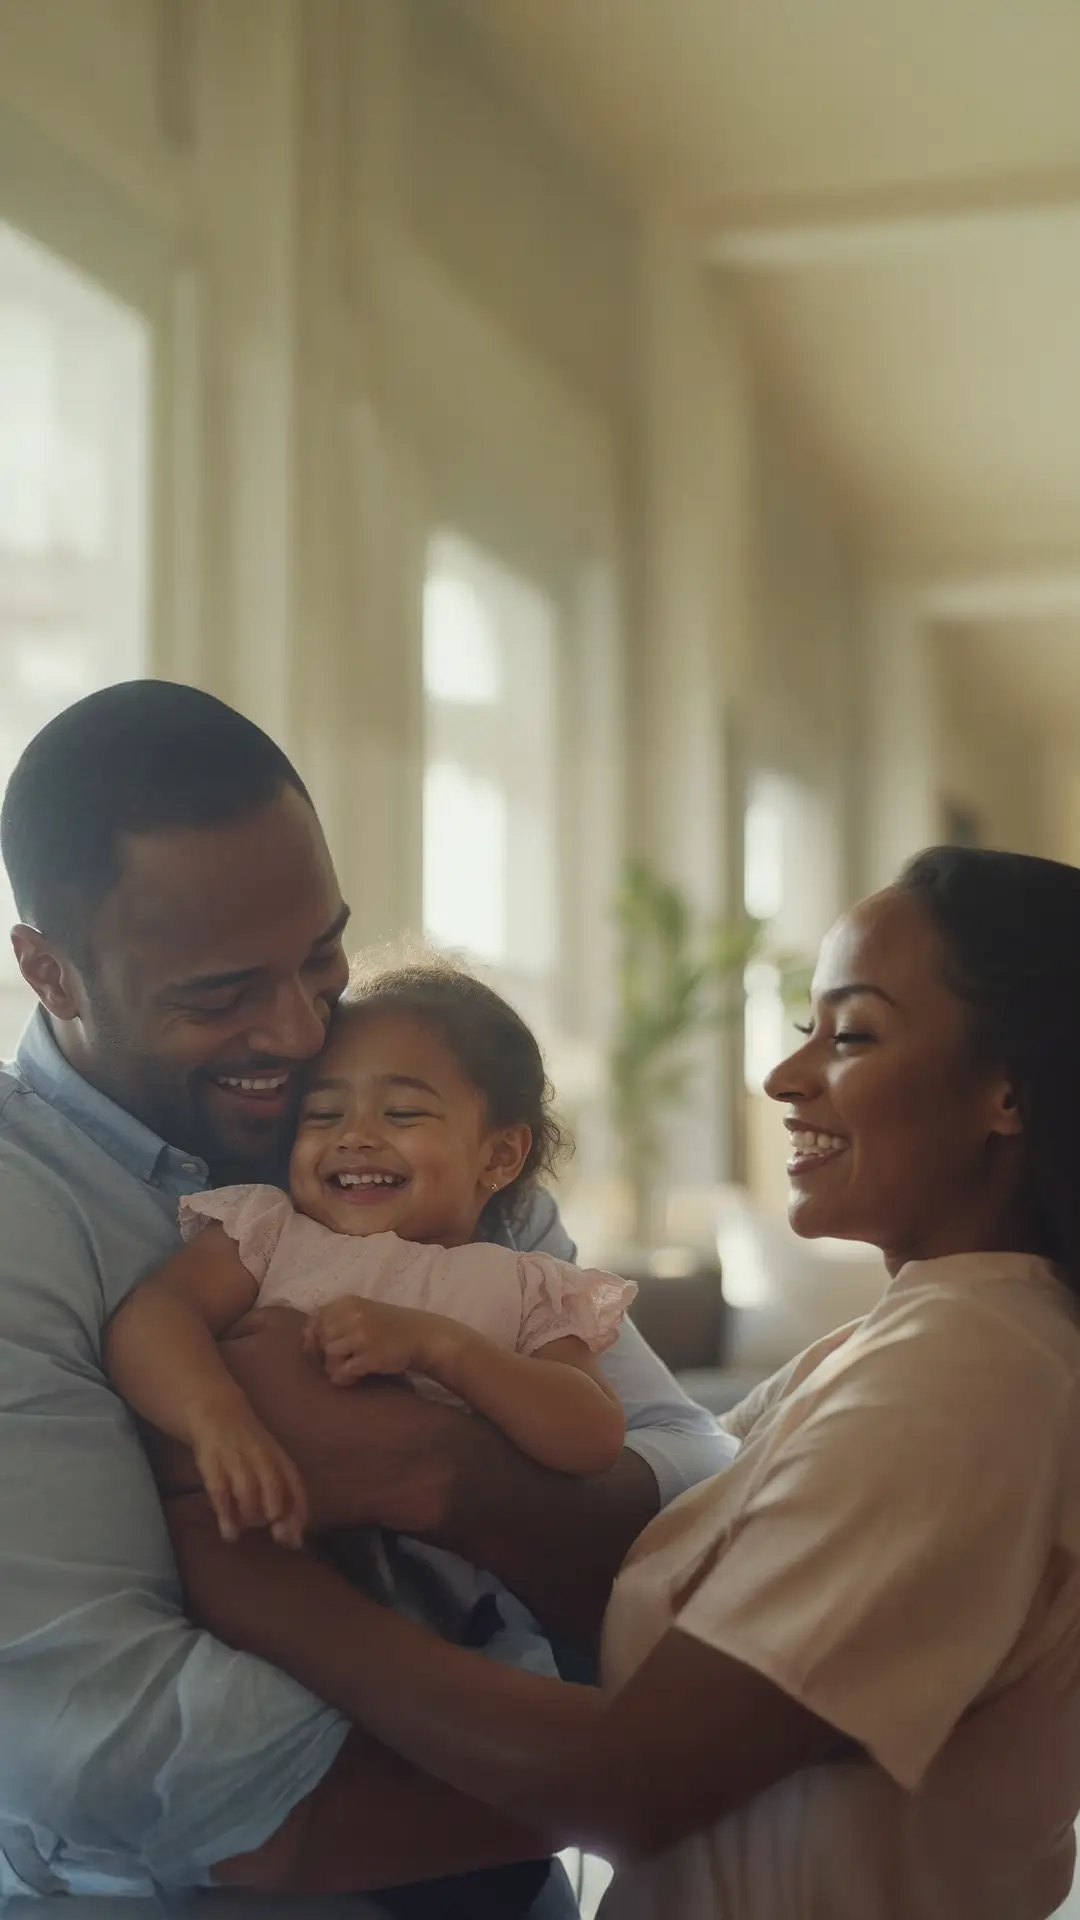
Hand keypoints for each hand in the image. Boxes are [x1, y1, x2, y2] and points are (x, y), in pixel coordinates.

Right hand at [191, 1401, 308, 1548]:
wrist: (217, 1414)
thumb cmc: (250, 1448)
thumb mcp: (272, 1464)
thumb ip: (285, 1498)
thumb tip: (296, 1542)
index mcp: (279, 1458)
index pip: (295, 1487)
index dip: (297, 1514)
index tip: (294, 1539)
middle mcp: (260, 1458)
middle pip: (273, 1489)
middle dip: (273, 1515)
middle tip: (269, 1530)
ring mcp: (235, 1459)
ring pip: (247, 1492)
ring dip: (249, 1516)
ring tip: (246, 1526)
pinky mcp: (212, 1464)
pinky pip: (220, 1492)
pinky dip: (225, 1516)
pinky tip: (229, 1532)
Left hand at [304, 1298, 452, 1385]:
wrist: (422, 1336)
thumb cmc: (388, 1326)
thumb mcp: (361, 1311)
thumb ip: (334, 1318)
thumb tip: (304, 1336)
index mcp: (348, 1302)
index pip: (316, 1319)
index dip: (314, 1337)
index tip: (323, 1348)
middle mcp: (352, 1315)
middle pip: (320, 1340)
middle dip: (326, 1354)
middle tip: (342, 1360)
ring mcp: (361, 1336)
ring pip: (329, 1356)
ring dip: (335, 1367)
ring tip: (350, 1369)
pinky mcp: (369, 1357)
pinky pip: (342, 1372)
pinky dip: (345, 1378)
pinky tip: (356, 1377)